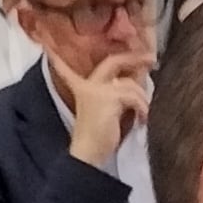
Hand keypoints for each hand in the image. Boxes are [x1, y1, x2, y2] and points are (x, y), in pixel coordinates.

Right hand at [64, 53, 147, 169]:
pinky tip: (141, 120)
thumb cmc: (100, 137)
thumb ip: (120, 92)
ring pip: (130, 84)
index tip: (52, 48)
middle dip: (134, 57)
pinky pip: (133, 96)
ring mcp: (97, 89)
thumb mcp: (110, 110)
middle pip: (113, 61)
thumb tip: (141, 77)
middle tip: (150, 57)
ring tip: (143, 115)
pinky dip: (142, 108)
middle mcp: (88, 84)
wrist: (89, 154)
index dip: (65, 58)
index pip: (72, 68)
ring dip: (143, 99)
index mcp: (83, 87)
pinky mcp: (107, 98)